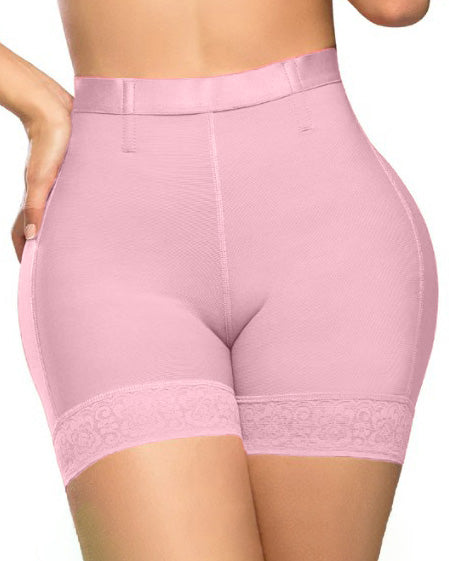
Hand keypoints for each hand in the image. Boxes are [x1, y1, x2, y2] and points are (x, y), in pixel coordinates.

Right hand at [11, 93, 72, 261]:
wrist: (54, 108)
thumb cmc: (50, 141)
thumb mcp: (43, 177)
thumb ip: (36, 205)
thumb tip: (32, 236)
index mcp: (36, 198)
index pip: (24, 233)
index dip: (26, 253)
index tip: (34, 274)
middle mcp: (45, 195)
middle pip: (40, 227)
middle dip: (46, 249)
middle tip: (60, 269)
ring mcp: (56, 184)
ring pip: (56, 215)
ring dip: (61, 232)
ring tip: (77, 251)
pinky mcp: (69, 173)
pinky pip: (69, 199)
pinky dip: (74, 212)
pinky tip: (89, 217)